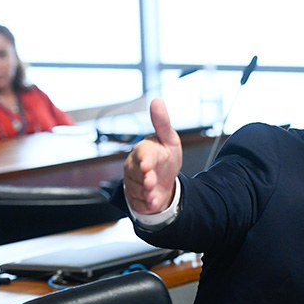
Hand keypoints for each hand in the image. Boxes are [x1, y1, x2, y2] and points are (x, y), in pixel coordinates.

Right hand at [123, 98, 182, 213]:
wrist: (165, 182)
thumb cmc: (165, 157)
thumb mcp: (169, 140)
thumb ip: (162, 123)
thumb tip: (156, 100)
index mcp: (143, 151)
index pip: (141, 153)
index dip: (144, 159)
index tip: (148, 163)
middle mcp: (135, 166)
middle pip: (136, 172)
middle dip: (143, 177)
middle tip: (150, 181)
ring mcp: (134, 183)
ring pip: (137, 188)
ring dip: (145, 191)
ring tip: (152, 193)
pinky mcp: (136, 197)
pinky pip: (139, 201)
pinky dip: (147, 203)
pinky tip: (154, 202)